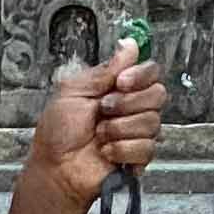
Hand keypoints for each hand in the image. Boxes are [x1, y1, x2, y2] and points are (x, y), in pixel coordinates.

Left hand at [27, 48, 165, 206]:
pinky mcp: (138, 156)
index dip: (140, 75)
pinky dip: (122, 149)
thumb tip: (130, 45)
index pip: (150, 71)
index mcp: (118, 87)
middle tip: (103, 111)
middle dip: (127, 103)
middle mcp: (131, 107)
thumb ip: (106, 70)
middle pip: (158, 94)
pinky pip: (147, 147)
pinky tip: (106, 152)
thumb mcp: (75, 90)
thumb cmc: (58, 132)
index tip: (120, 83)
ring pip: (152, 122)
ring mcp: (137, 132)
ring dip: (119, 128)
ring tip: (99, 135)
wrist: (55, 168)